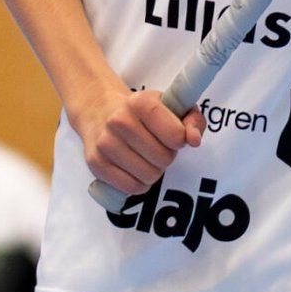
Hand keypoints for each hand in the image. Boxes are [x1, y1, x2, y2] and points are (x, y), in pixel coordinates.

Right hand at [73, 81, 204, 198]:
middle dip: (166, 156)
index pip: (175, 135)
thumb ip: (192, 120)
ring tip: (145, 158)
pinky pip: (131, 187)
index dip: (180, 141)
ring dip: (154, 171)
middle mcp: (119, 121)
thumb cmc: (142, 113)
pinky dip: (139, 184)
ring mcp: (105, 143)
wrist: (99, 112)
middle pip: (164, 159)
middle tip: (157, 147)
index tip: (173, 136)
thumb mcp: (170, 106)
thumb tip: (194, 140)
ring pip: (149, 176)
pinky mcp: (96, 163)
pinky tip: (135, 170)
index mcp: (140, 103)